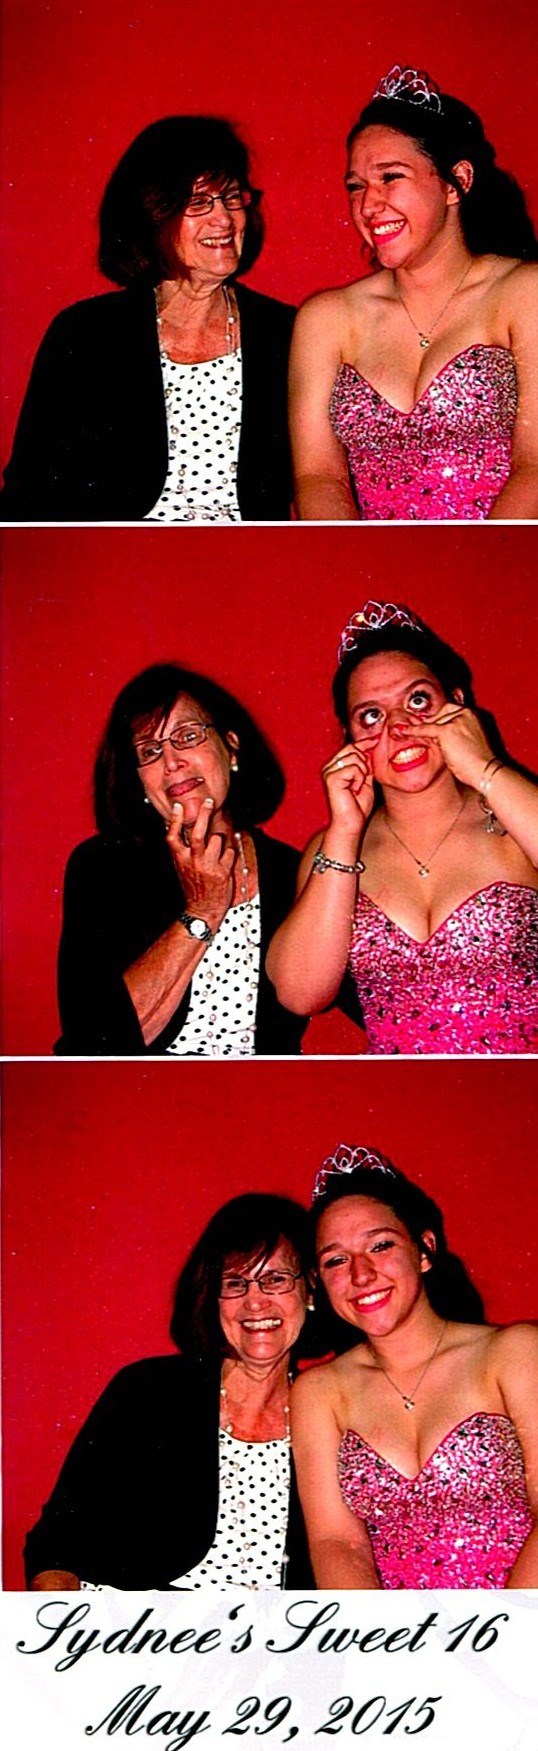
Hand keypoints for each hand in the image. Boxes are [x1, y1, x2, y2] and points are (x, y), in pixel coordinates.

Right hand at [166, 796, 235, 932]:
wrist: (202, 910)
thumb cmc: (192, 887)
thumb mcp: (181, 868)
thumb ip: (181, 851)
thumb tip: (177, 829)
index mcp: (180, 859)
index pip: (173, 836)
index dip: (175, 820)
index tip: (179, 806)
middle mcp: (193, 861)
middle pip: (198, 832)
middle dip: (203, 814)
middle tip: (208, 801)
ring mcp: (209, 866)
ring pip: (217, 839)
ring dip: (219, 839)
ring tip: (217, 849)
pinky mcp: (223, 872)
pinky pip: (229, 851)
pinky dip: (228, 852)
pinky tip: (224, 860)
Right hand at [322, 741, 375, 836]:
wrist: (351, 823)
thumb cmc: (358, 805)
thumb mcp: (366, 779)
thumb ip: (367, 763)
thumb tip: (373, 744)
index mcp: (336, 765)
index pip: (351, 746)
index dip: (365, 743)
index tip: (377, 739)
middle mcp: (329, 766)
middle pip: (352, 748)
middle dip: (365, 762)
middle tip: (364, 778)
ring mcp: (329, 772)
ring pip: (354, 757)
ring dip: (362, 772)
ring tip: (357, 786)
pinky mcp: (331, 779)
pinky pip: (353, 768)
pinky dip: (358, 779)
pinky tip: (354, 790)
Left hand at [418, 706, 494, 787]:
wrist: (484, 770)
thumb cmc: (478, 763)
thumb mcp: (469, 743)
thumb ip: (456, 735)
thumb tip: (436, 735)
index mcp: (473, 715)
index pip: (450, 710)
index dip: (439, 718)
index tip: (431, 723)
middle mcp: (466, 714)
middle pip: (441, 712)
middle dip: (432, 721)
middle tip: (422, 730)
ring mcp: (456, 721)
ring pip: (434, 721)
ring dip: (425, 729)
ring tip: (412, 732)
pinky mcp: (447, 731)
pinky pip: (426, 729)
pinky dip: (414, 731)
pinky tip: (405, 731)